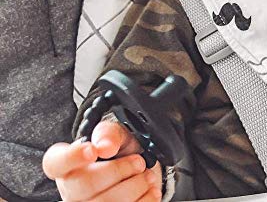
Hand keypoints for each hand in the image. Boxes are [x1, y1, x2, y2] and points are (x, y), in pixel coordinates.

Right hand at [42, 121, 162, 200]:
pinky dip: (143, 201)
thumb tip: (105, 147)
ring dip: (135, 188)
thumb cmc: (121, 152)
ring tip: (147, 177)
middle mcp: (70, 190)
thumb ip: (110, 134)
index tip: (93, 150)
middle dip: (119, 171)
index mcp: (68, 164)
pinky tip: (149, 192)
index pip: (55, 162)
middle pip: (84, 186)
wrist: (139, 172)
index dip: (72, 157)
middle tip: (139, 162)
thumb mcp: (118, 134)